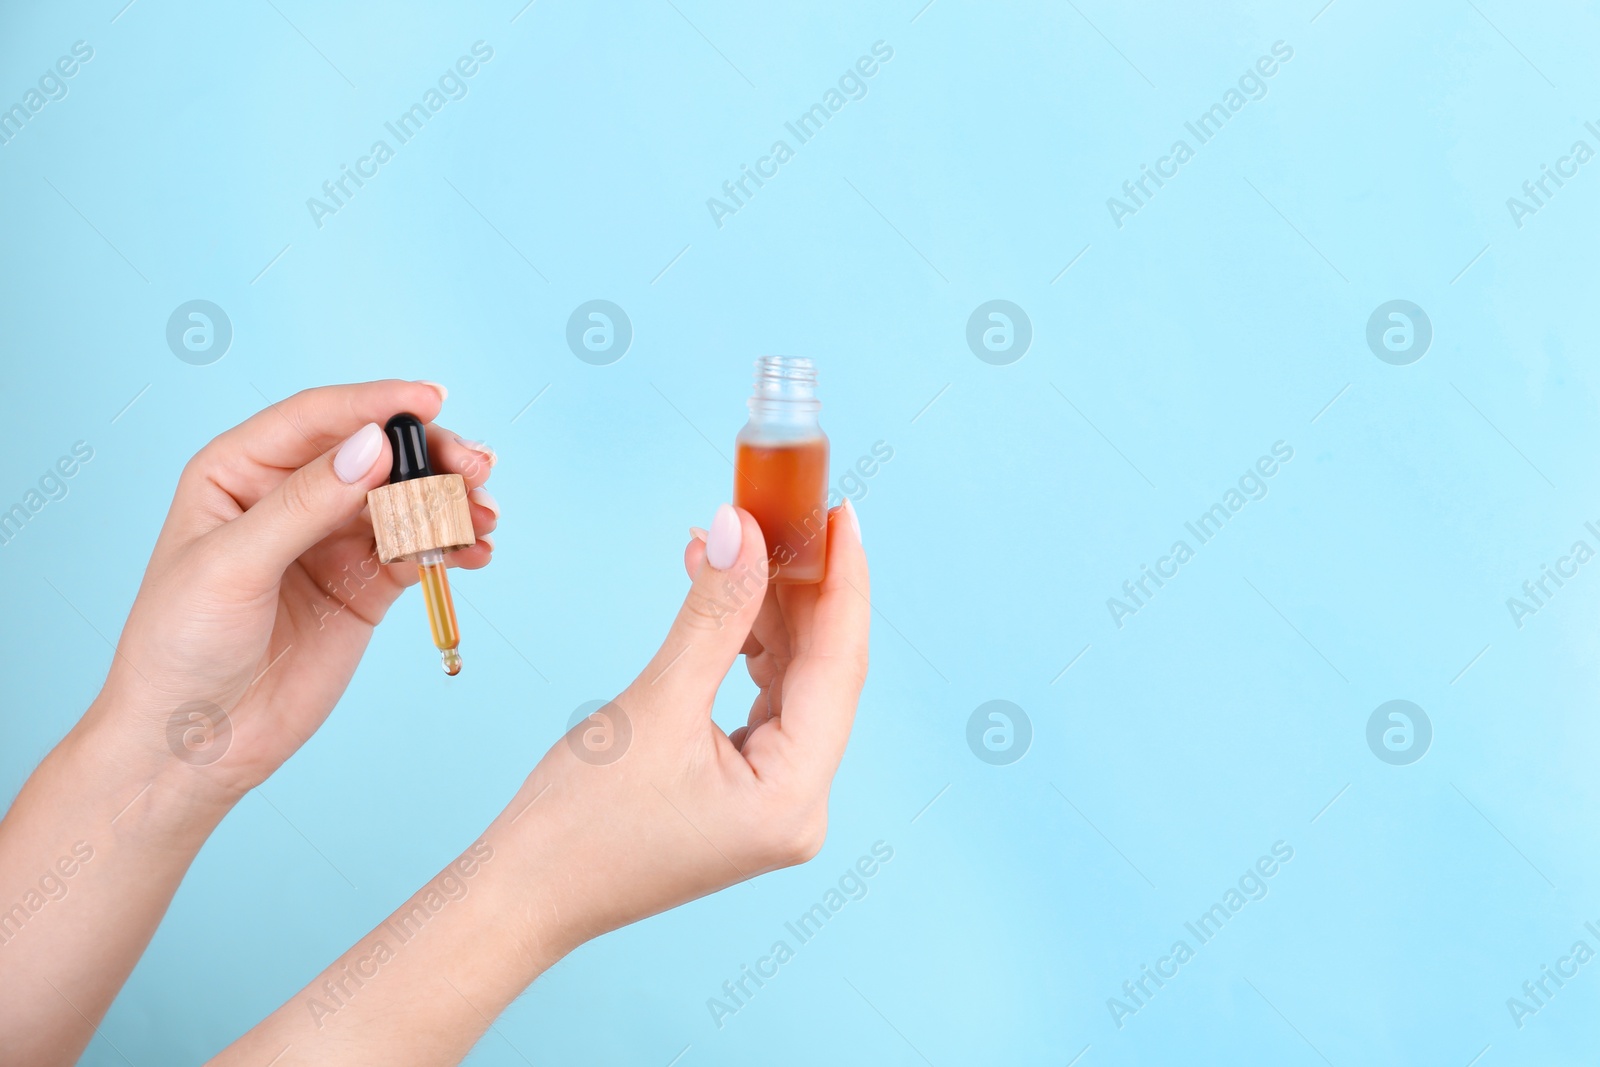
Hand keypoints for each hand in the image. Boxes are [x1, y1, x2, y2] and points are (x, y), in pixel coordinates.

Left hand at [87, 380, 497, 800]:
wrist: (192, 744)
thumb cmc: (179, 646)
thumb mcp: (233, 566)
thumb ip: (305, 504)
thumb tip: (373, 447)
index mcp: (240, 472)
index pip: (318, 419)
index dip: (375, 404)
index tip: (430, 401)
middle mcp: (291, 496)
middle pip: (375, 453)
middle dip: (429, 455)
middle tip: (475, 468)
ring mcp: (331, 541)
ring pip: (405, 499)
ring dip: (450, 499)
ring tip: (484, 514)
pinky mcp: (364, 586)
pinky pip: (418, 549)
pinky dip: (452, 544)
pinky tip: (475, 550)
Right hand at [204, 501, 866, 1062]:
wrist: (523, 894)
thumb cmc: (577, 823)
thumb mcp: (655, 702)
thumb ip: (714, 613)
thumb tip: (745, 531)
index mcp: (794, 795)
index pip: (839, 664)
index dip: (843, 580)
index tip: (840, 512)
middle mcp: (800, 802)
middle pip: (821, 669)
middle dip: (799, 586)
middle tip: (783, 510)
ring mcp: (775, 799)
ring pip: (791, 678)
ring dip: (764, 609)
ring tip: (733, 539)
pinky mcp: (745, 790)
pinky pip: (761, 699)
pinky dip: (742, 645)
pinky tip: (718, 591)